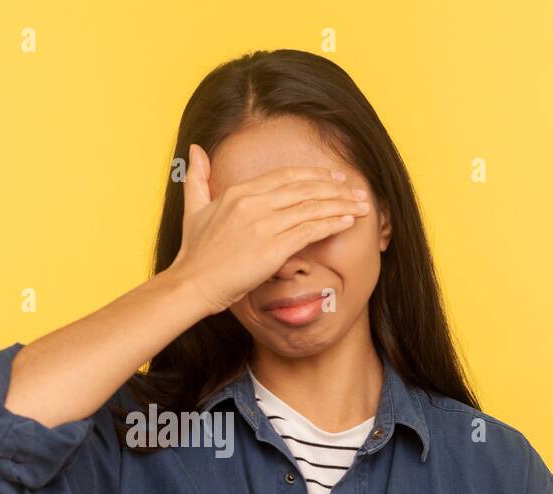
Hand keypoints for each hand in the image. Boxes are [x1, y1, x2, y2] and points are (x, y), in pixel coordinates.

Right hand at [166, 143, 370, 315]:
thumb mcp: (192, 209)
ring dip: (341, 204)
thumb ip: (196, 178)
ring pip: (312, 207)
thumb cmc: (193, 254)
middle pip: (305, 188)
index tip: (334, 178)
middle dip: (336, 188)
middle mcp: (253, 203)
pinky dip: (332, 223)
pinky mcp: (273, 248)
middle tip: (356, 191)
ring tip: (361, 206)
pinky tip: (348, 221)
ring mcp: (263, 225)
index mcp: (239, 192)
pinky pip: (310, 230)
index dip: (314, 175)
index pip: (286, 176)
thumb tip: (195, 150)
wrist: (191, 285)